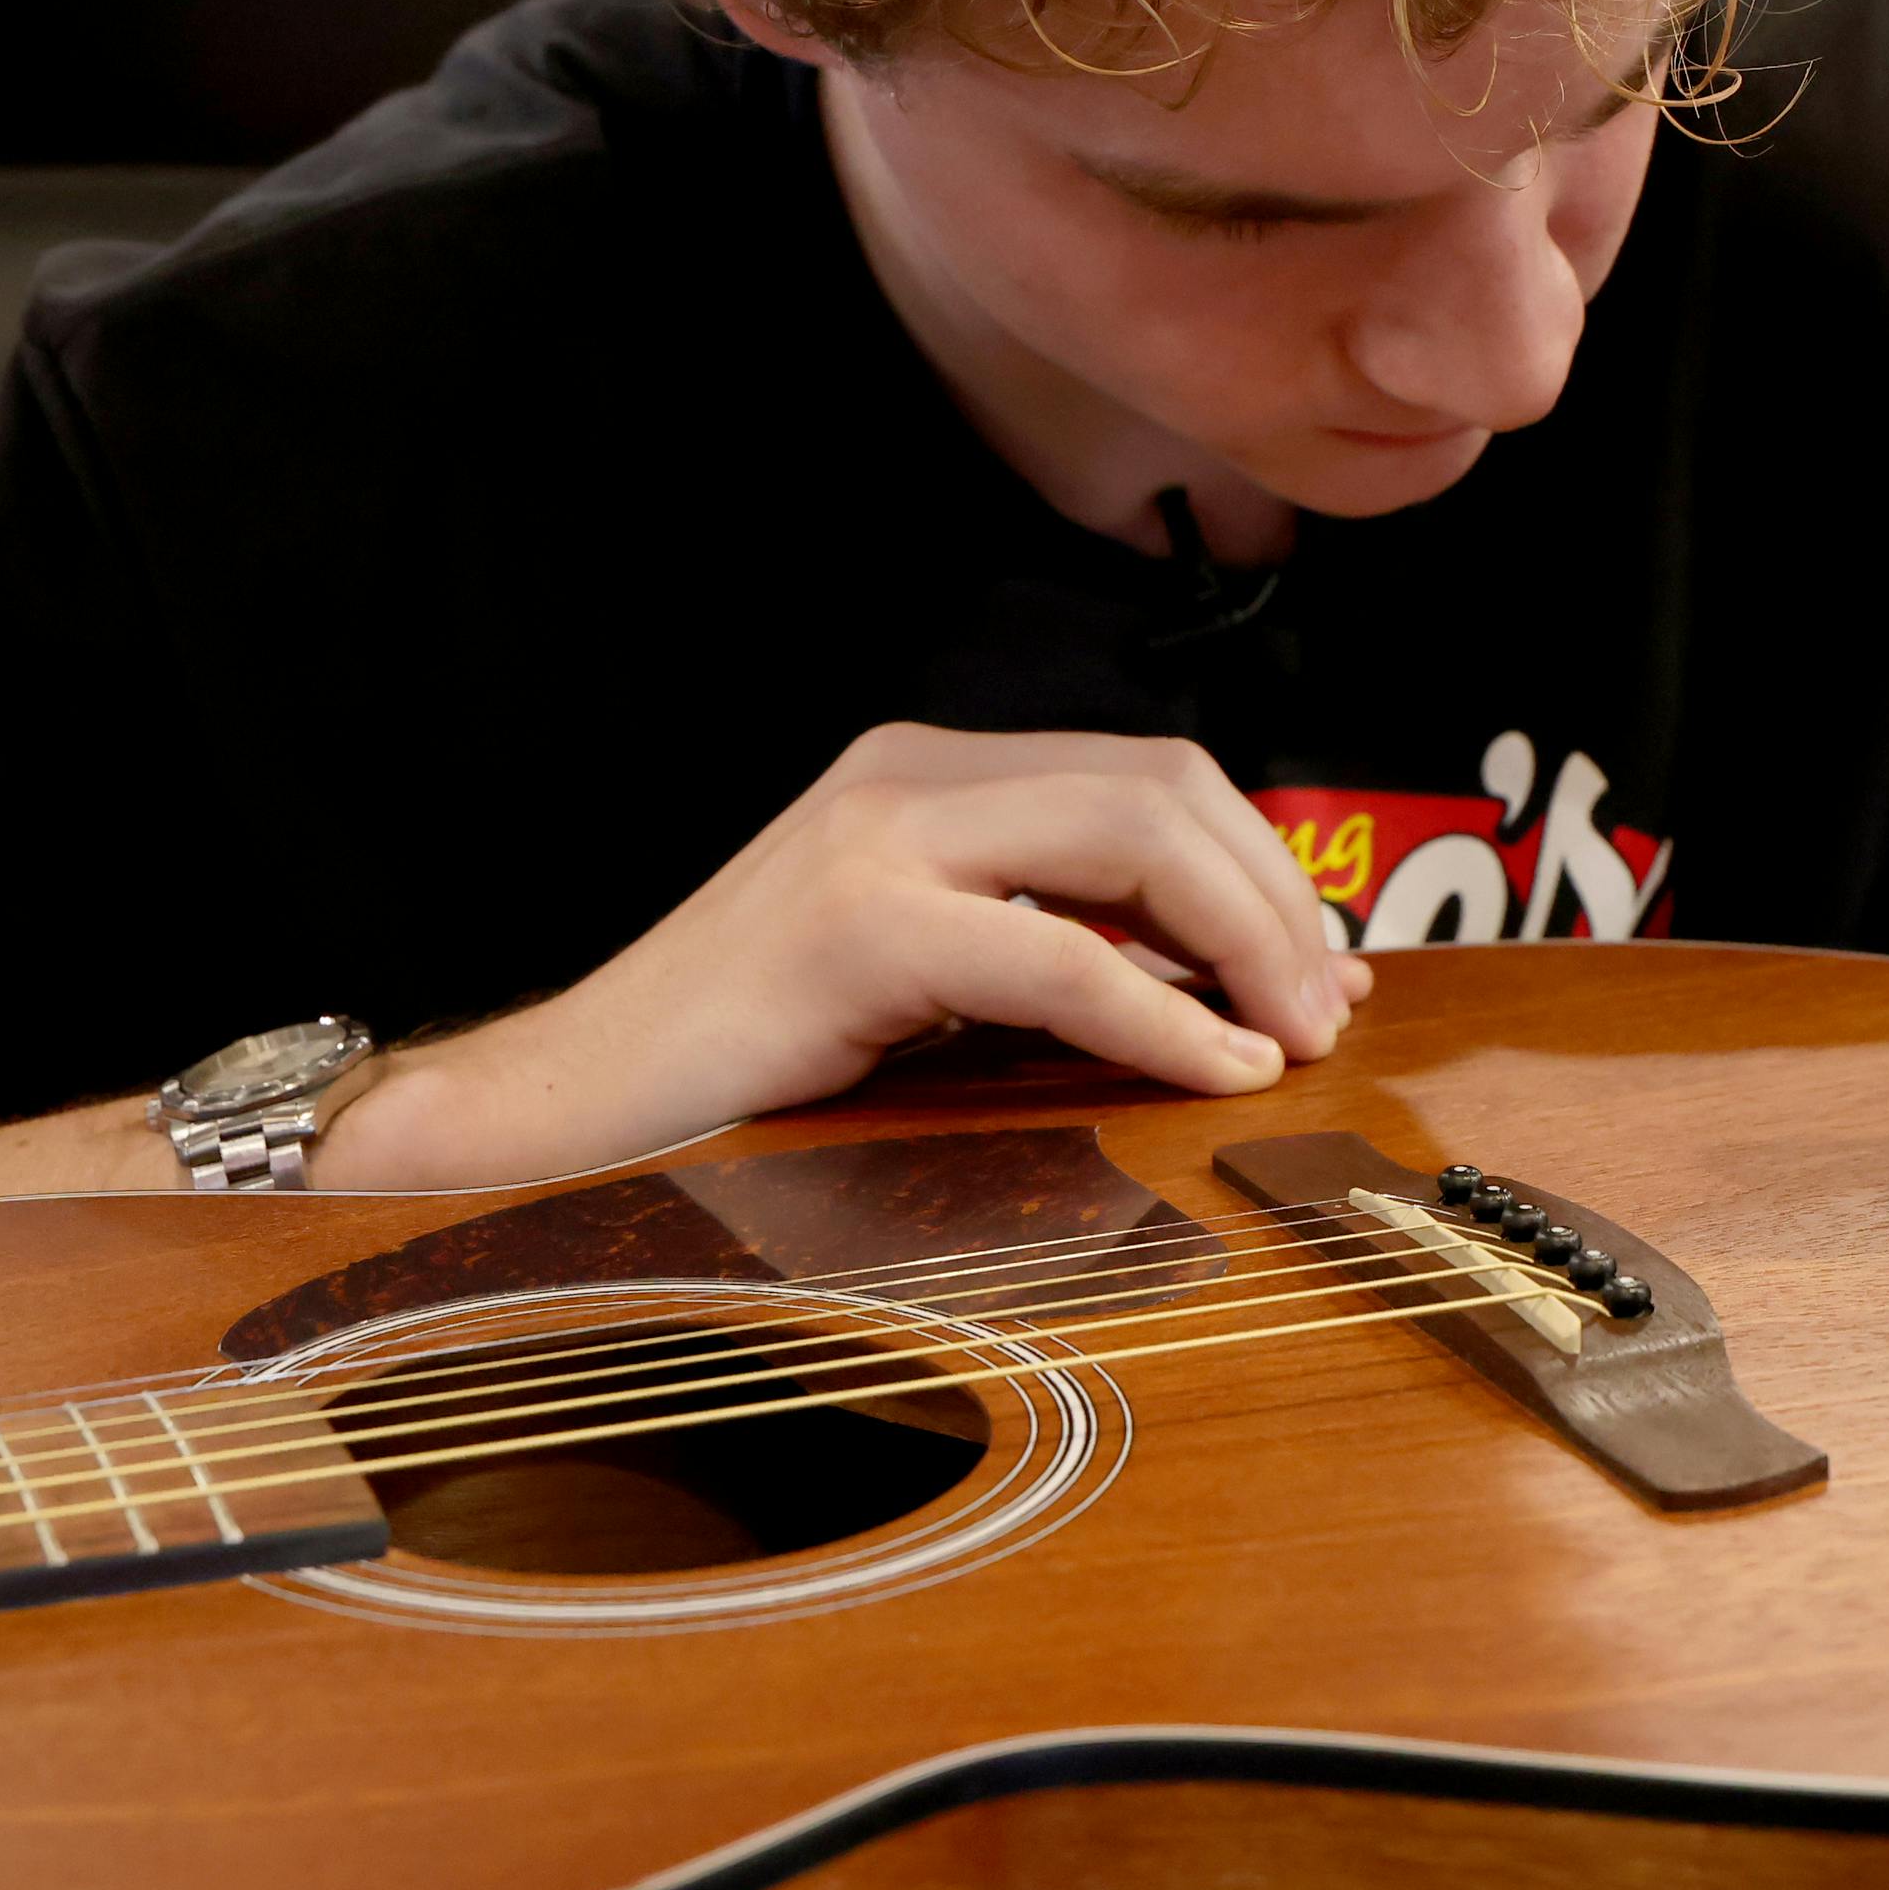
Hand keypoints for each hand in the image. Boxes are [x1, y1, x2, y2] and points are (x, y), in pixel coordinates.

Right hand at [335, 726, 1366, 1189]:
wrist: (559, 1113)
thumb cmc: (737, 1074)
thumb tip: (1230, 1000)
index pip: (1146, 776)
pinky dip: (1166, 1014)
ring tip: (1294, 1039)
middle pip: (1164, 785)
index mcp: (925, 777)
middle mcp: (908, 778)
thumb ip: (1049, 960)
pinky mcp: (857, 930)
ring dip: (1246, 939)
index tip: (1325, 972)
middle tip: (1329, 1015)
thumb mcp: (918, 990)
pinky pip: (1061, 953)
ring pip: (1132, 835)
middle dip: (1276, 897)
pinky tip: (1216, 1070)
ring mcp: (879, 840)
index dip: (1261, 866)